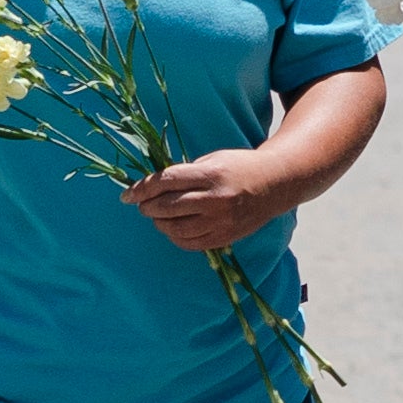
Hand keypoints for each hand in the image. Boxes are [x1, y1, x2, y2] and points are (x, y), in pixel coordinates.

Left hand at [125, 147, 287, 252]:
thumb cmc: (240, 167)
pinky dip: (175, 236)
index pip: (165, 182)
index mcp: (210, 174)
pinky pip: (190, 243)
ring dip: (159, 222)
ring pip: (175, 228)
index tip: (126, 195)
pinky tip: (174, 227)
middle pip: (166, 206)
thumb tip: (152, 188)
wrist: (276, 184)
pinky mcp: (224, 237)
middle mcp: (215, 199)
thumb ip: (185, 173)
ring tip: (157, 216)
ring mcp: (220, 221)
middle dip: (147, 206)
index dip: (141, 189)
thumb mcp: (213, 160)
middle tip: (141, 205)